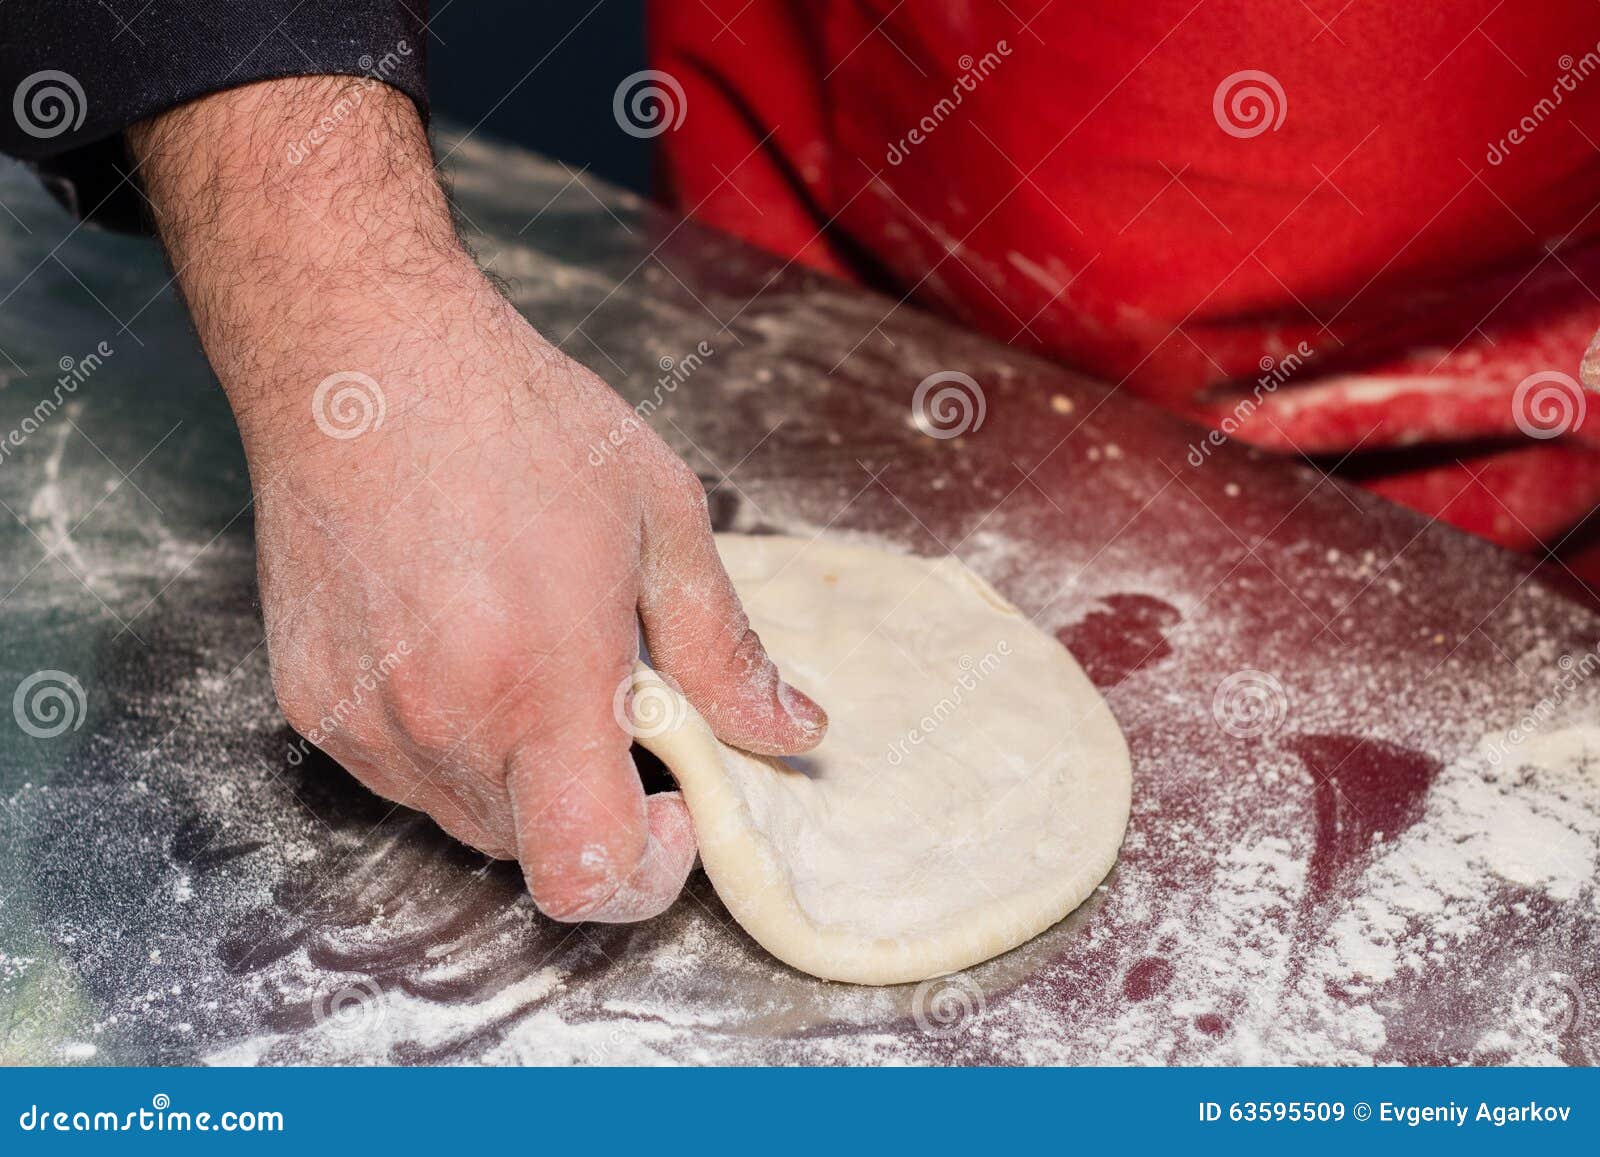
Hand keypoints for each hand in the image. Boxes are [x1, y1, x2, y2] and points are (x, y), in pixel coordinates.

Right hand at [129, 77, 825, 920]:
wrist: (359, 358)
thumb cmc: (518, 420)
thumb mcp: (661, 518)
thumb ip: (725, 648)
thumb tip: (792, 733)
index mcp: (538, 682)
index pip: (587, 875)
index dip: (647, 876)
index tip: (672, 806)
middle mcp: (438, 723)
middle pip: (534, 855)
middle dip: (594, 807)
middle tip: (615, 703)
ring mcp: (364, 723)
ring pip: (469, 819)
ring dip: (524, 776)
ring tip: (534, 657)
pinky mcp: (311, 707)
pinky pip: (405, 774)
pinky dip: (454, 742)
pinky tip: (464, 646)